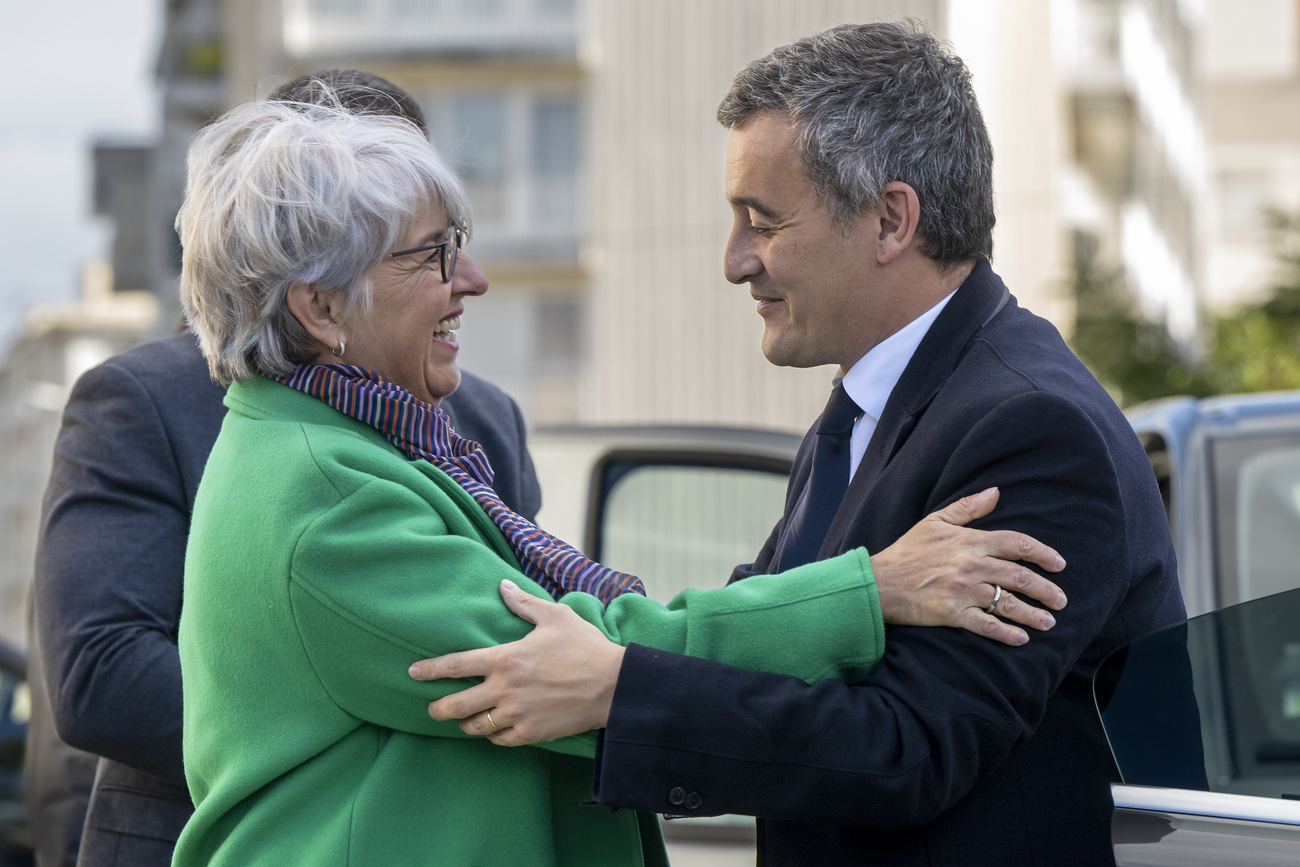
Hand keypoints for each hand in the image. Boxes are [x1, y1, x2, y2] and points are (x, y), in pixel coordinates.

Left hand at [409, 579, 623, 745]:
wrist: (613, 685)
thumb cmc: (584, 646)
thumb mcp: (555, 616)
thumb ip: (523, 603)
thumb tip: (502, 586)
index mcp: (505, 658)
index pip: (455, 665)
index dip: (429, 670)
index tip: (413, 673)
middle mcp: (504, 689)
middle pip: (455, 705)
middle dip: (437, 708)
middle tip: (432, 708)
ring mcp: (516, 714)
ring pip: (474, 727)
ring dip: (465, 723)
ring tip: (464, 720)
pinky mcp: (531, 734)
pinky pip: (499, 740)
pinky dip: (492, 735)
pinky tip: (494, 729)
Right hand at [871, 487, 1067, 646]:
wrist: (880, 581)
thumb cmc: (907, 551)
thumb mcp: (935, 522)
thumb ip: (968, 508)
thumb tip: (996, 492)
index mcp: (970, 541)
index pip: (1016, 544)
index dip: (1042, 553)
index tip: (1059, 564)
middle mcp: (972, 566)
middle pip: (1020, 576)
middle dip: (1046, 590)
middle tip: (1060, 601)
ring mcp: (963, 591)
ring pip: (1008, 603)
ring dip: (1033, 614)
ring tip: (1049, 623)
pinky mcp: (953, 613)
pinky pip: (987, 625)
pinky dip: (1006, 633)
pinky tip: (1021, 639)